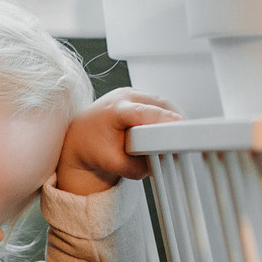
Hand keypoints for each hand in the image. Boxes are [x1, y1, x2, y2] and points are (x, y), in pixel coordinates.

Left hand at [56, 88, 182, 195]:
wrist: (78, 138)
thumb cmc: (89, 146)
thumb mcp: (110, 163)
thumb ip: (133, 167)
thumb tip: (155, 166)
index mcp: (114, 110)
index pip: (143, 112)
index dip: (163, 119)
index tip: (180, 126)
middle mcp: (124, 97)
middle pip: (159, 105)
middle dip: (173, 123)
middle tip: (183, 144)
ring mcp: (132, 94)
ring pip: (162, 104)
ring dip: (171, 120)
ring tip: (175, 140)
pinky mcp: (138, 98)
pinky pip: (159, 105)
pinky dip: (165, 118)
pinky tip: (165, 132)